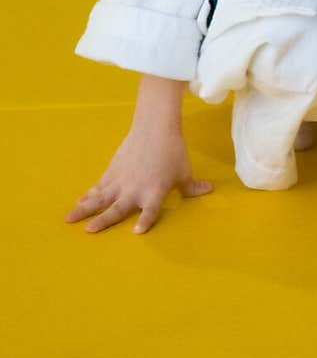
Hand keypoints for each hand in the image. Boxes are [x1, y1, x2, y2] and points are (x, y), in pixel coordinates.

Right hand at [64, 124, 211, 234]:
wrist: (155, 126)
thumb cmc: (173, 151)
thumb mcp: (184, 171)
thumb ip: (192, 186)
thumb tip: (208, 190)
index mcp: (155, 192)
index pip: (151, 211)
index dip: (145, 221)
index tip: (137, 231)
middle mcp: (135, 189)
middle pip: (117, 208)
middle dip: (103, 220)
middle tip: (88, 231)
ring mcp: (121, 180)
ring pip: (100, 198)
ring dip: (85, 209)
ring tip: (69, 219)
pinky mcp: (113, 170)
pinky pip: (99, 185)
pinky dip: (89, 194)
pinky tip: (79, 201)